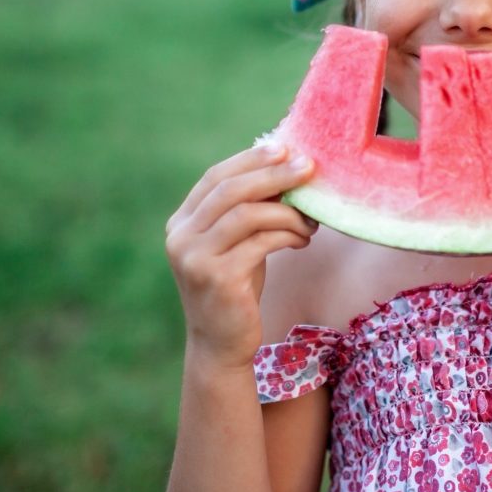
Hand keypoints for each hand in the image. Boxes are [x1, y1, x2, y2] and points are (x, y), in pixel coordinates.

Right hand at [165, 143, 317, 368]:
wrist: (222, 344)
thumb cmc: (237, 288)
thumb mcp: (238, 243)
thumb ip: (250, 210)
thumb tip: (288, 166)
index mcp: (182, 222)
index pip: (215, 177)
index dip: (250, 160)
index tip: (285, 147)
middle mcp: (180, 236)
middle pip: (230, 190)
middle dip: (273, 174)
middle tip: (308, 167)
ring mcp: (194, 257)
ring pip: (247, 214)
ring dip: (287, 211)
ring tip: (311, 220)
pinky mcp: (216, 278)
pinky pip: (260, 242)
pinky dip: (287, 234)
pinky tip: (303, 239)